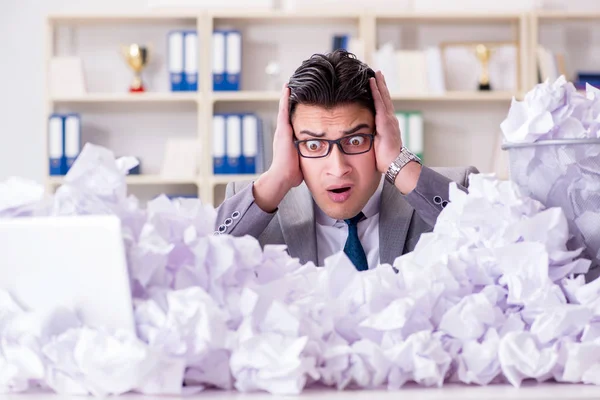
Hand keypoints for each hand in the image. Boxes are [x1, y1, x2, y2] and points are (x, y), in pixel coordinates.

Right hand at [253, 84, 302, 211]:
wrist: (283, 176)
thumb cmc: (293, 173)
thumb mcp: (303, 160)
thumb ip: (308, 156)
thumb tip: (320, 159)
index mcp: (289, 139)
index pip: (293, 121)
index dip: (296, 111)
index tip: (300, 101)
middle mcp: (284, 132)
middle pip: (288, 112)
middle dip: (290, 100)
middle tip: (293, 86)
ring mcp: (282, 130)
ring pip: (285, 109)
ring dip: (286, 96)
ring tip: (289, 83)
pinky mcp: (282, 130)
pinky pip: (284, 110)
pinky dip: (285, 99)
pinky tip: (287, 88)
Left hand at [369, 70, 402, 173]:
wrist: (395, 164)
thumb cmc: (386, 159)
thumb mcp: (377, 145)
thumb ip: (372, 137)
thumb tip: (362, 136)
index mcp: (388, 125)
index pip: (383, 106)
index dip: (380, 95)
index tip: (376, 84)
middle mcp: (390, 119)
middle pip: (385, 98)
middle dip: (381, 85)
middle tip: (377, 73)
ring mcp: (389, 120)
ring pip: (383, 98)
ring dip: (379, 85)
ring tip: (375, 73)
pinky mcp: (386, 122)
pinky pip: (380, 103)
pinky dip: (376, 92)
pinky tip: (373, 83)